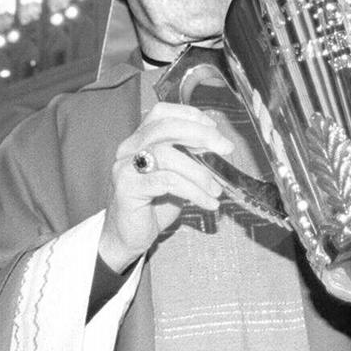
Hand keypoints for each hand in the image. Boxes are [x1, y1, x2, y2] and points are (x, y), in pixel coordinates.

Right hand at [99, 103, 233, 271]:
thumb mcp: (177, 177)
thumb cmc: (153, 206)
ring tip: (216, 190)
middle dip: (201, 134)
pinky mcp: (128, 188)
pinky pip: (167, 182)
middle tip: (225, 148)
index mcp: (140, 140)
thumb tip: (220, 148)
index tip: (214, 128)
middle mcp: (129, 149)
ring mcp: (125, 167)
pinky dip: (193, 191)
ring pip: (167, 155)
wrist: (127, 238)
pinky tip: (207, 202)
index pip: (162, 113)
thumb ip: (190, 159)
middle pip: (165, 127)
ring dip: (199, 172)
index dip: (189, 114)